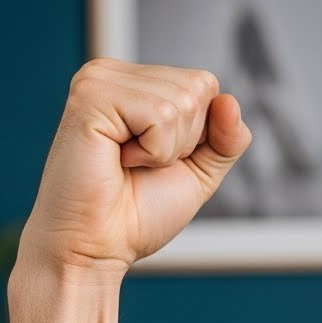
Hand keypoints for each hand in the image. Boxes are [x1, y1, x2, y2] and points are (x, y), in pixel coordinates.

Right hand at [17, 58, 251, 276]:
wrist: (94, 249)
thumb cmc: (134, 216)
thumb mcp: (198, 173)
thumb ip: (225, 139)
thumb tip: (230, 101)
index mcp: (134, 83)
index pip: (205, 85)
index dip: (198, 135)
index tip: (156, 161)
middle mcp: (114, 73)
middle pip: (198, 87)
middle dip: (184, 141)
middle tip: (140, 165)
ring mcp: (99, 80)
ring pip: (182, 101)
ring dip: (165, 150)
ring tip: (127, 164)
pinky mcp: (91, 97)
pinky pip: (161, 114)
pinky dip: (153, 151)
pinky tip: (118, 160)